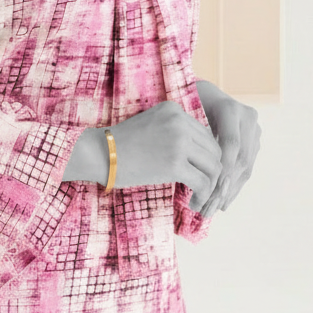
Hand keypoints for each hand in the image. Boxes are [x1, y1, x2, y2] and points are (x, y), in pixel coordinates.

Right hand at [65, 100, 222, 211]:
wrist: (99, 153)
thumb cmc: (121, 144)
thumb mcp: (151, 125)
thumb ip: (174, 131)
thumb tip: (199, 156)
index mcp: (175, 110)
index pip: (206, 134)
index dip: (206, 157)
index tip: (200, 172)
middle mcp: (180, 122)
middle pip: (214, 150)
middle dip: (213, 172)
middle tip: (203, 188)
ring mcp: (179, 142)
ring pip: (213, 167)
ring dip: (210, 186)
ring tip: (199, 197)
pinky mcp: (175, 164)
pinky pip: (203, 182)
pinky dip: (203, 196)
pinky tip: (193, 203)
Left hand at [194, 80, 260, 215]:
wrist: (203, 94)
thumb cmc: (184, 106)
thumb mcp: (184, 116)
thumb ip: (190, 137)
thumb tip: (188, 168)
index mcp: (230, 108)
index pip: (230, 144)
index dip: (222, 169)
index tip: (207, 190)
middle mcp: (247, 117)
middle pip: (241, 158)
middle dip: (225, 186)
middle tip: (210, 207)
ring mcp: (254, 129)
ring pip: (246, 166)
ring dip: (230, 190)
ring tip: (213, 209)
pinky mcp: (254, 140)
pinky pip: (247, 167)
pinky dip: (234, 186)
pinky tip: (223, 202)